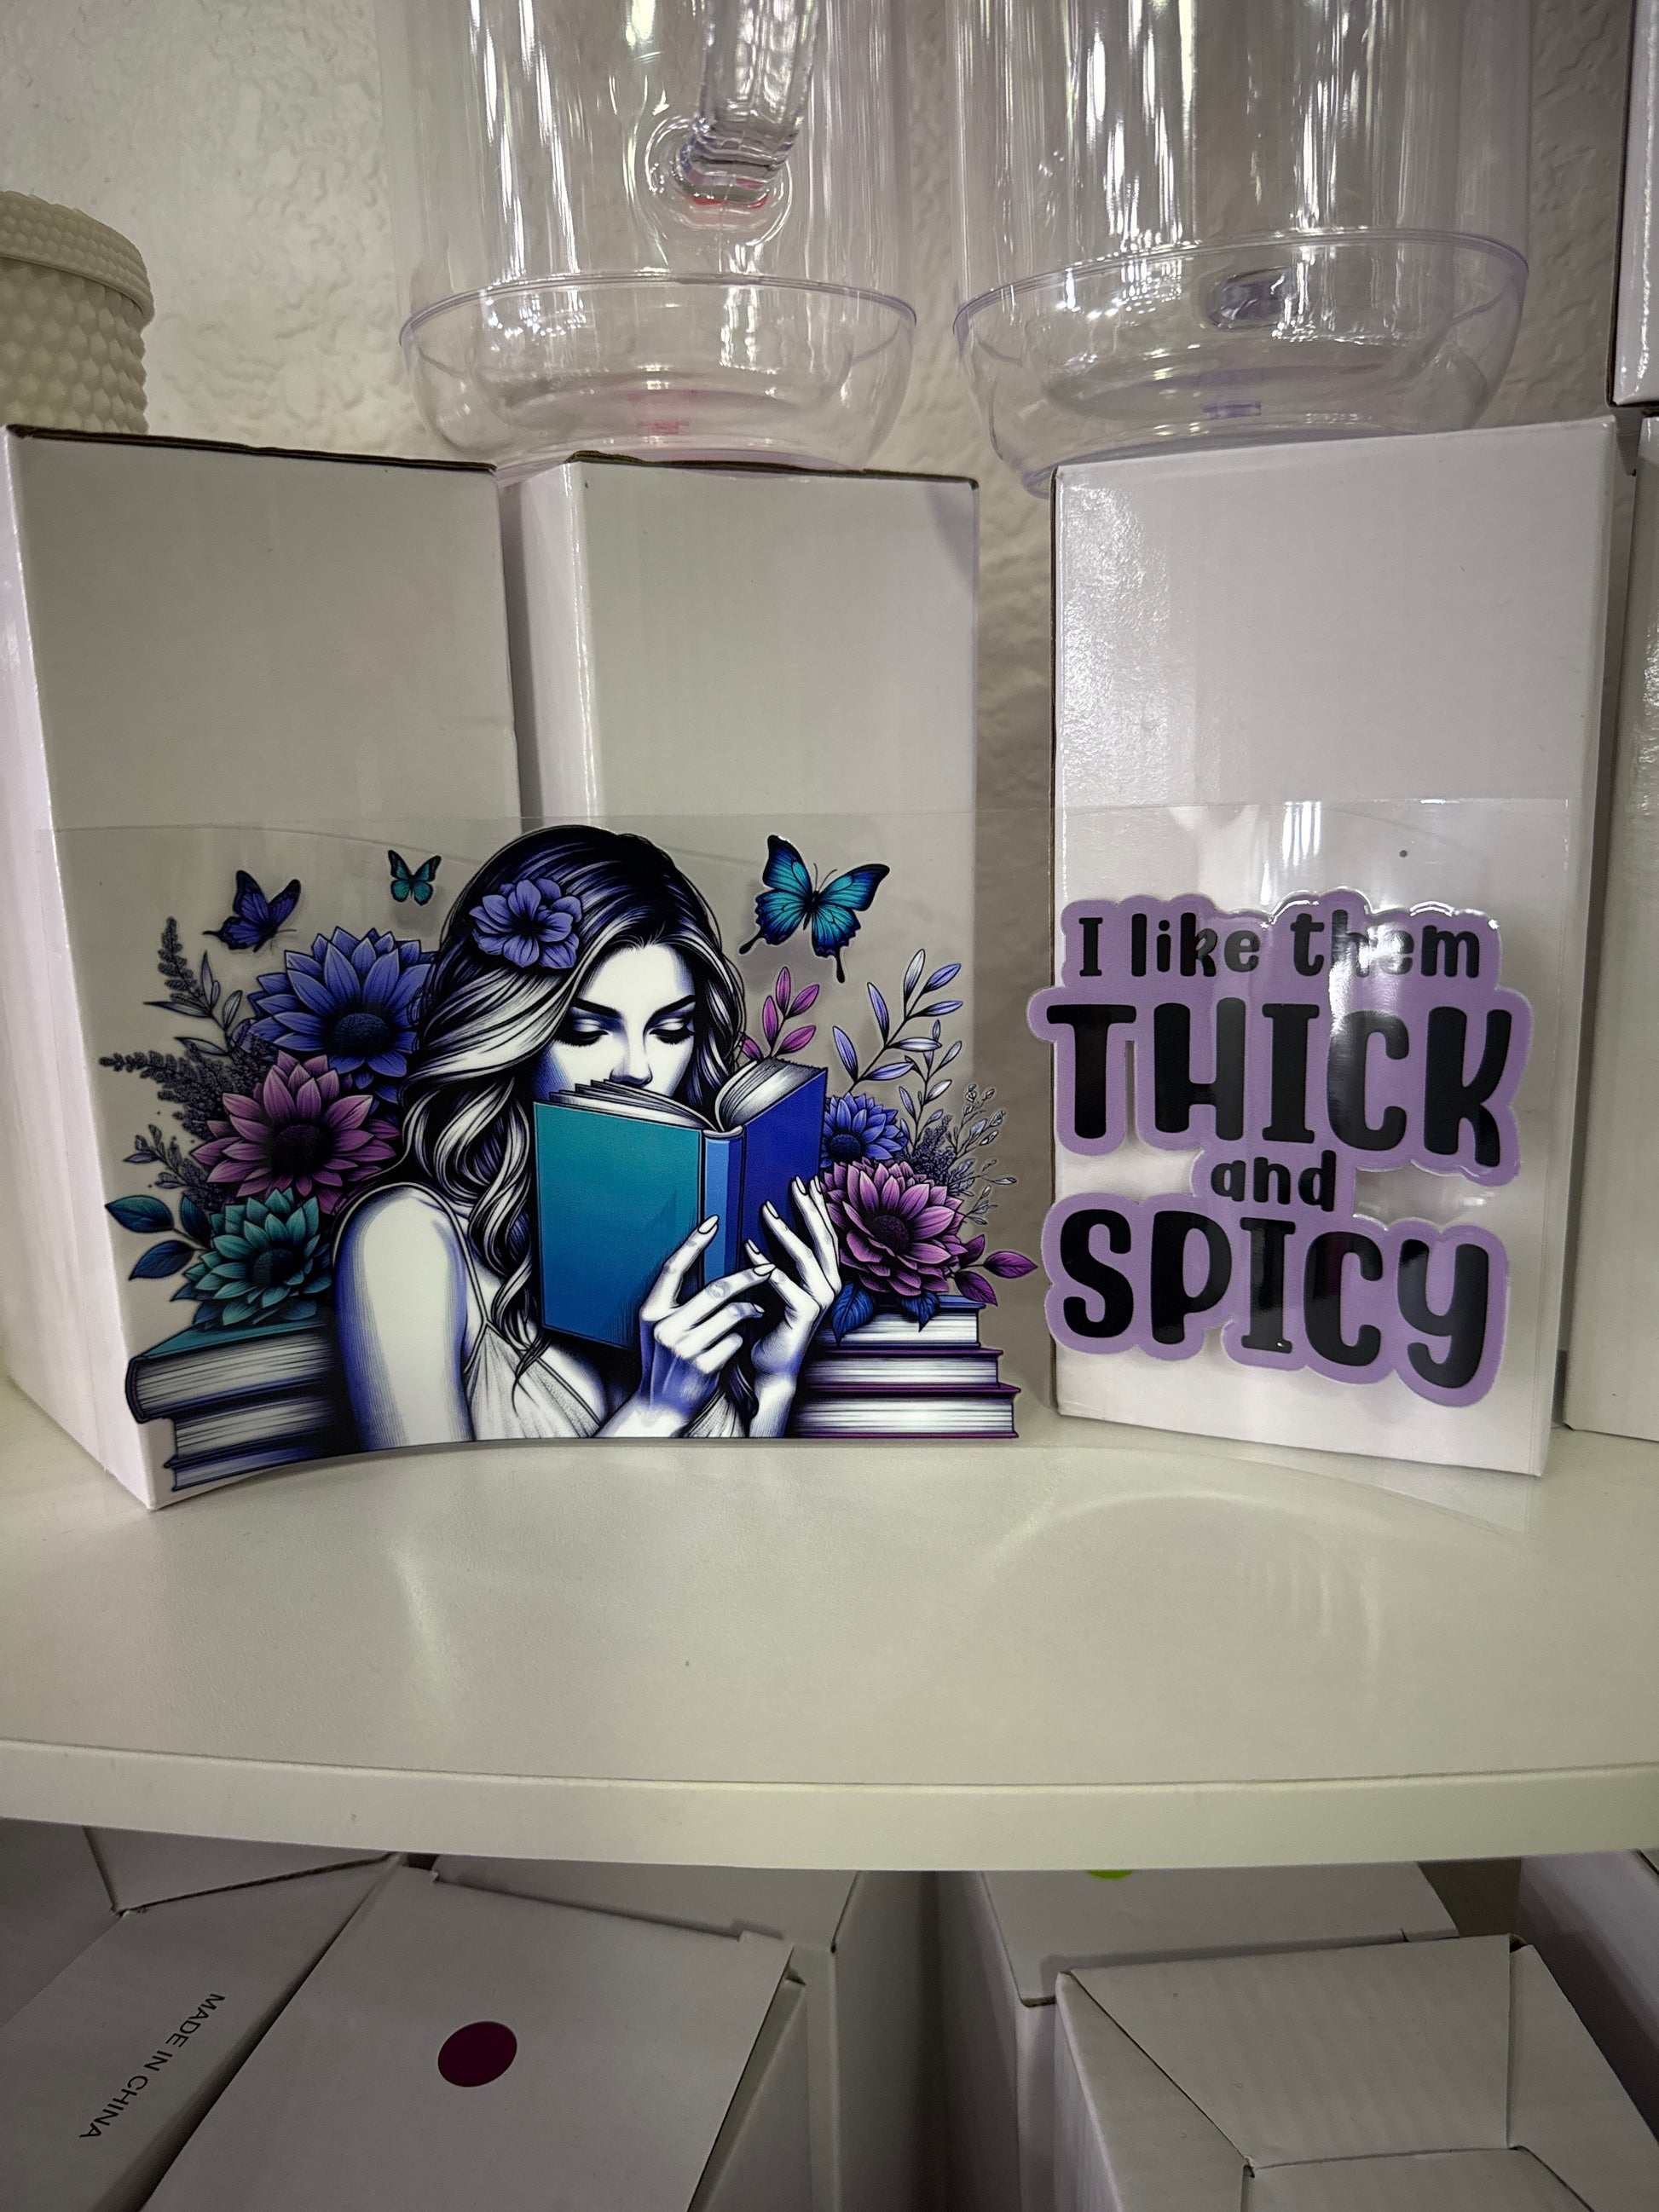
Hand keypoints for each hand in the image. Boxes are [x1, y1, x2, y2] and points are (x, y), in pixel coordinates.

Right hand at [608, 1217, 771, 1437]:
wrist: (659, 1407)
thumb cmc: (663, 1362)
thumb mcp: (658, 1328)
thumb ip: (675, 1302)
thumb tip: (704, 1266)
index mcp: (651, 1312)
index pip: (673, 1268)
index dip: (693, 1243)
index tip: (713, 1222)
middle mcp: (665, 1327)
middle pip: (714, 1290)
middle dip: (746, 1276)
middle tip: (767, 1266)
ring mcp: (684, 1349)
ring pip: (731, 1314)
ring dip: (750, 1309)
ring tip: (757, 1308)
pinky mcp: (703, 1367)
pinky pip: (735, 1340)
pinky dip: (742, 1337)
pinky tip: (741, 1340)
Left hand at [746, 1179, 841, 1433]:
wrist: (771, 1367)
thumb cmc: (772, 1323)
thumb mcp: (780, 1284)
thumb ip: (783, 1259)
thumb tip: (770, 1217)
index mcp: (828, 1277)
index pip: (827, 1234)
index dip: (820, 1206)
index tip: (810, 1179)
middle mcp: (831, 1286)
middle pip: (823, 1239)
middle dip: (810, 1208)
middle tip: (796, 1182)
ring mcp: (820, 1301)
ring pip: (804, 1256)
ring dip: (784, 1230)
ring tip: (765, 1209)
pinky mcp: (803, 1314)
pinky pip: (782, 1281)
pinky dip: (764, 1261)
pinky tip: (747, 1245)